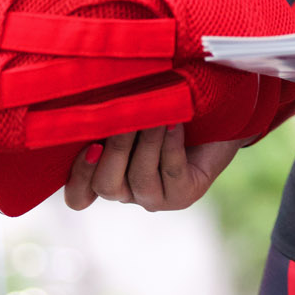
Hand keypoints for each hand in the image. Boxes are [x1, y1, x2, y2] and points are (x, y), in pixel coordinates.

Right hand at [63, 123, 245, 211]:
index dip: (79, 176)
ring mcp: (155, 197)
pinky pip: (172, 173)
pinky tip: (175, 123)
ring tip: (157, 116)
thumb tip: (92, 97)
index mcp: (106, 174)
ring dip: (147, 143)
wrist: (216, 112)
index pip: (78, 196)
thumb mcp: (132, 109)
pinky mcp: (183, 196)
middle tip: (126, 119)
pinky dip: (171, 145)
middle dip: (115, 150)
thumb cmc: (166, 105)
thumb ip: (109, 113)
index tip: (92, 145)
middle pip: (105, 186)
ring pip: (140, 178)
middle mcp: (127, 190)